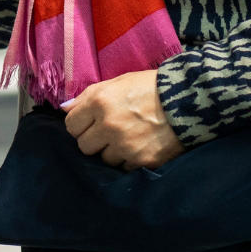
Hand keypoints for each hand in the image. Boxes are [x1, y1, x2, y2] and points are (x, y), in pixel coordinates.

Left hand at [63, 70, 185, 169]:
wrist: (186, 100)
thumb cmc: (147, 87)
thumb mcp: (115, 83)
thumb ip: (86, 96)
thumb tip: (64, 109)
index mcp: (98, 102)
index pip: (71, 125)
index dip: (78, 125)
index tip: (88, 123)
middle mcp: (108, 126)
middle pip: (84, 146)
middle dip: (92, 140)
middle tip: (105, 132)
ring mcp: (126, 146)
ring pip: (104, 159)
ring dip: (111, 152)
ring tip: (125, 138)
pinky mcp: (143, 161)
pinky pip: (124, 168)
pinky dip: (128, 161)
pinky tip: (138, 147)